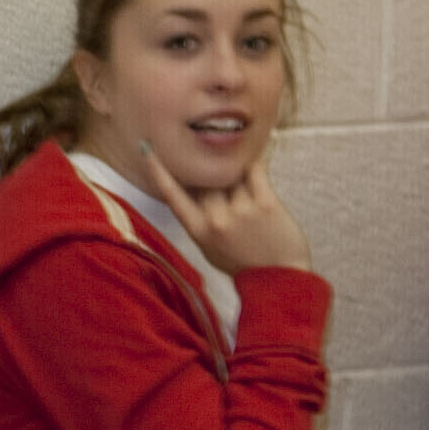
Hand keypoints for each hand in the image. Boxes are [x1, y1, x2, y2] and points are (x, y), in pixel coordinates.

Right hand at [137, 137, 312, 275]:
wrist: (280, 278)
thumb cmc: (241, 262)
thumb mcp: (207, 246)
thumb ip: (198, 219)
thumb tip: (193, 189)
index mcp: (198, 230)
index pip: (172, 195)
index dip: (158, 171)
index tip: (148, 151)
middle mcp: (216, 219)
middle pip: (206, 179)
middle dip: (213, 176)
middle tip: (222, 180)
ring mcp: (241, 210)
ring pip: (231, 174)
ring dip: (236, 174)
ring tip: (244, 186)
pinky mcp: (266, 203)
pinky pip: (255, 172)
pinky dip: (254, 168)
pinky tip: (254, 168)